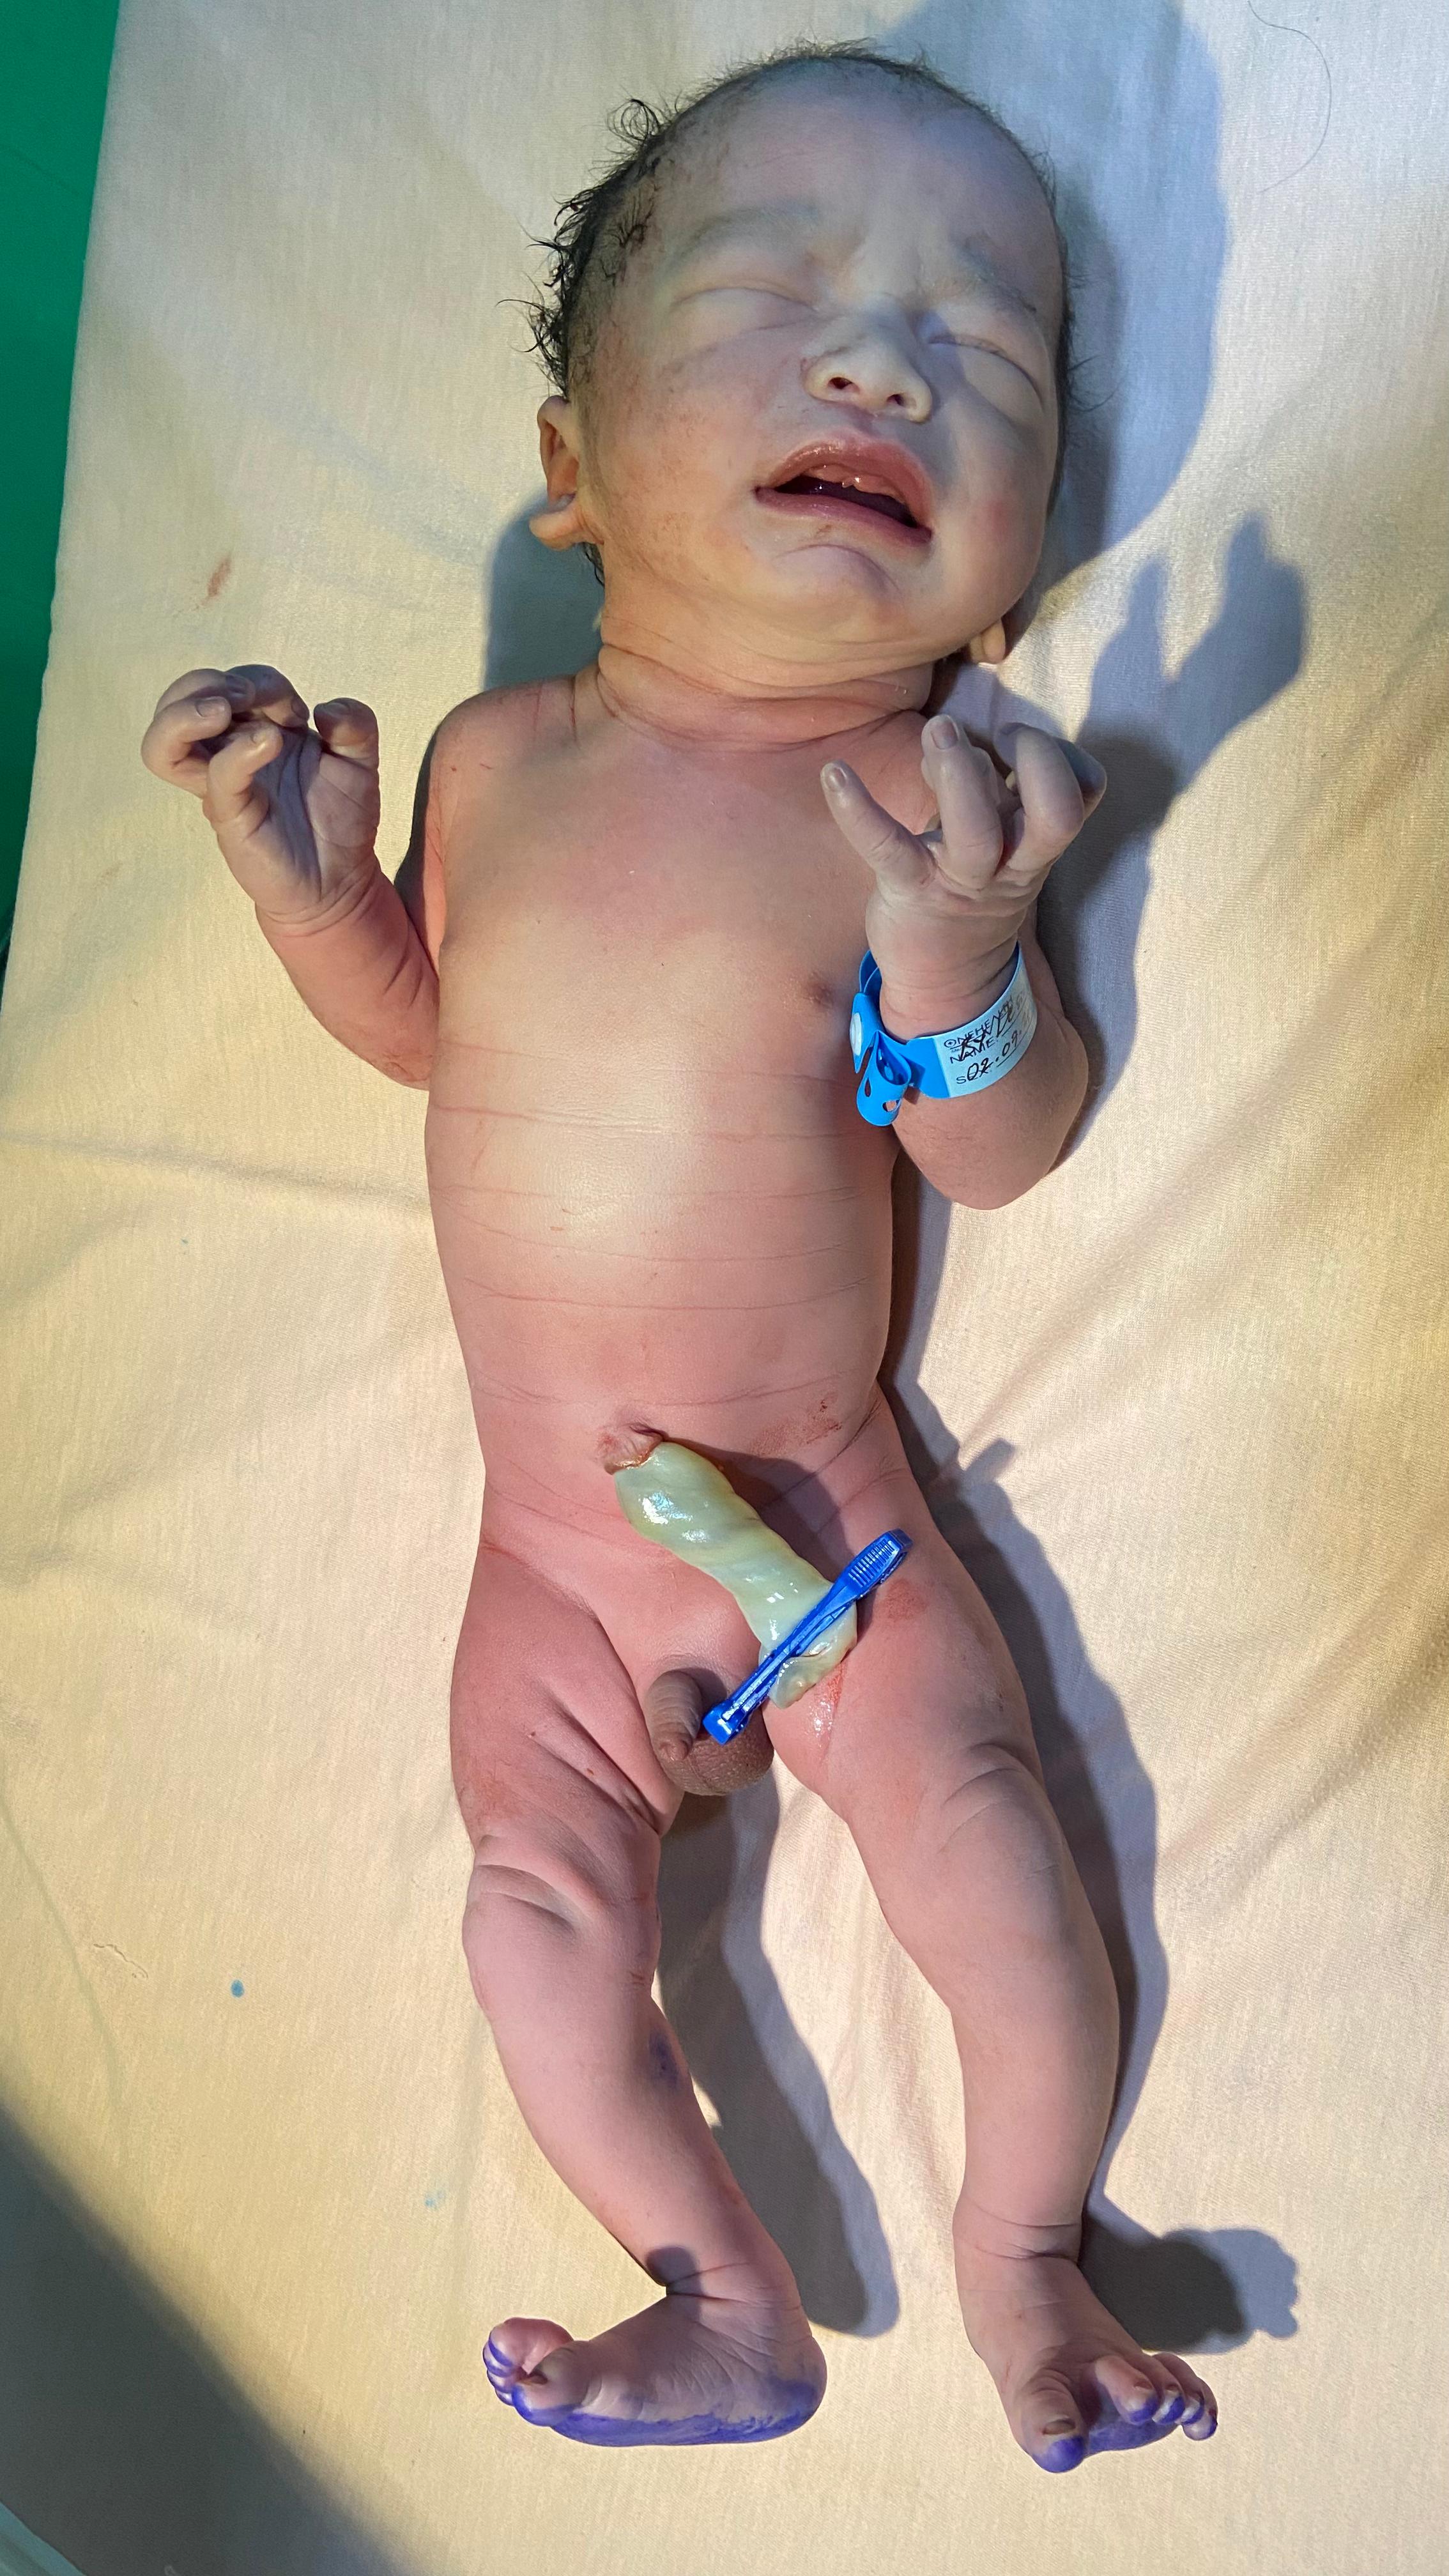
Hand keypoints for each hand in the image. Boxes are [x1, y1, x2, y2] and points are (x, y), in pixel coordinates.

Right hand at [140, 663, 380, 924]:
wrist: (342, 882)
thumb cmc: (342, 820)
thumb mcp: (361, 761)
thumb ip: (356, 724)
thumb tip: (326, 709)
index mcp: (254, 729)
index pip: (232, 684)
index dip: (263, 684)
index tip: (301, 715)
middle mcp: (228, 752)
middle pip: (184, 697)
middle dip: (214, 682)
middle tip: (252, 698)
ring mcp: (221, 784)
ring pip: (162, 742)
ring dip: (184, 710)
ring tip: (223, 709)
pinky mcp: (230, 815)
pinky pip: (215, 775)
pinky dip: (236, 750)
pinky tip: (268, 742)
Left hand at [821, 716, 1106, 1032]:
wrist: (944, 980)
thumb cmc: (969, 890)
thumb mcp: (992, 837)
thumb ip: (980, 785)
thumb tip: (948, 738)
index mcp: (1035, 844)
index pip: (1083, 794)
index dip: (1061, 756)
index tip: (1011, 738)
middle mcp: (1011, 863)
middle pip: (1054, 814)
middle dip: (1033, 755)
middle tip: (990, 728)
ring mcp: (962, 881)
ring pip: (977, 831)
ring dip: (958, 771)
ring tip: (936, 730)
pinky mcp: (911, 890)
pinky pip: (887, 847)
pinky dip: (856, 808)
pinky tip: (834, 773)